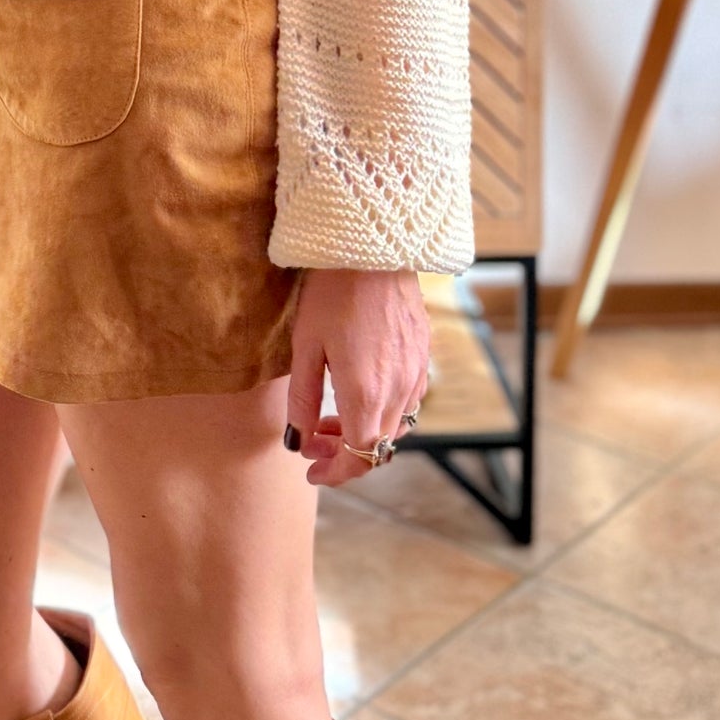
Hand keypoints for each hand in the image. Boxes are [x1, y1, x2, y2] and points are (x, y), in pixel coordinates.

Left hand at [285, 267, 430, 486]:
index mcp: (365, 393)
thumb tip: (296, 442)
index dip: (335, 472)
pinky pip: (408, 401)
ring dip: (365, 433)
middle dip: (344, 454)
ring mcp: (416, 373)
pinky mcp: (423, 355)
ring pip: (396, 427)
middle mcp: (399, 390)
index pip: (358, 457)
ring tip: (331, 418)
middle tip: (311, 442)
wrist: (374, 247)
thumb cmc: (331, 293)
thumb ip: (301, 400)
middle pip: (379, 447)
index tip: (311, 471)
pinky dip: (384, 412)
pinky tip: (360, 393)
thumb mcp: (304, 347)